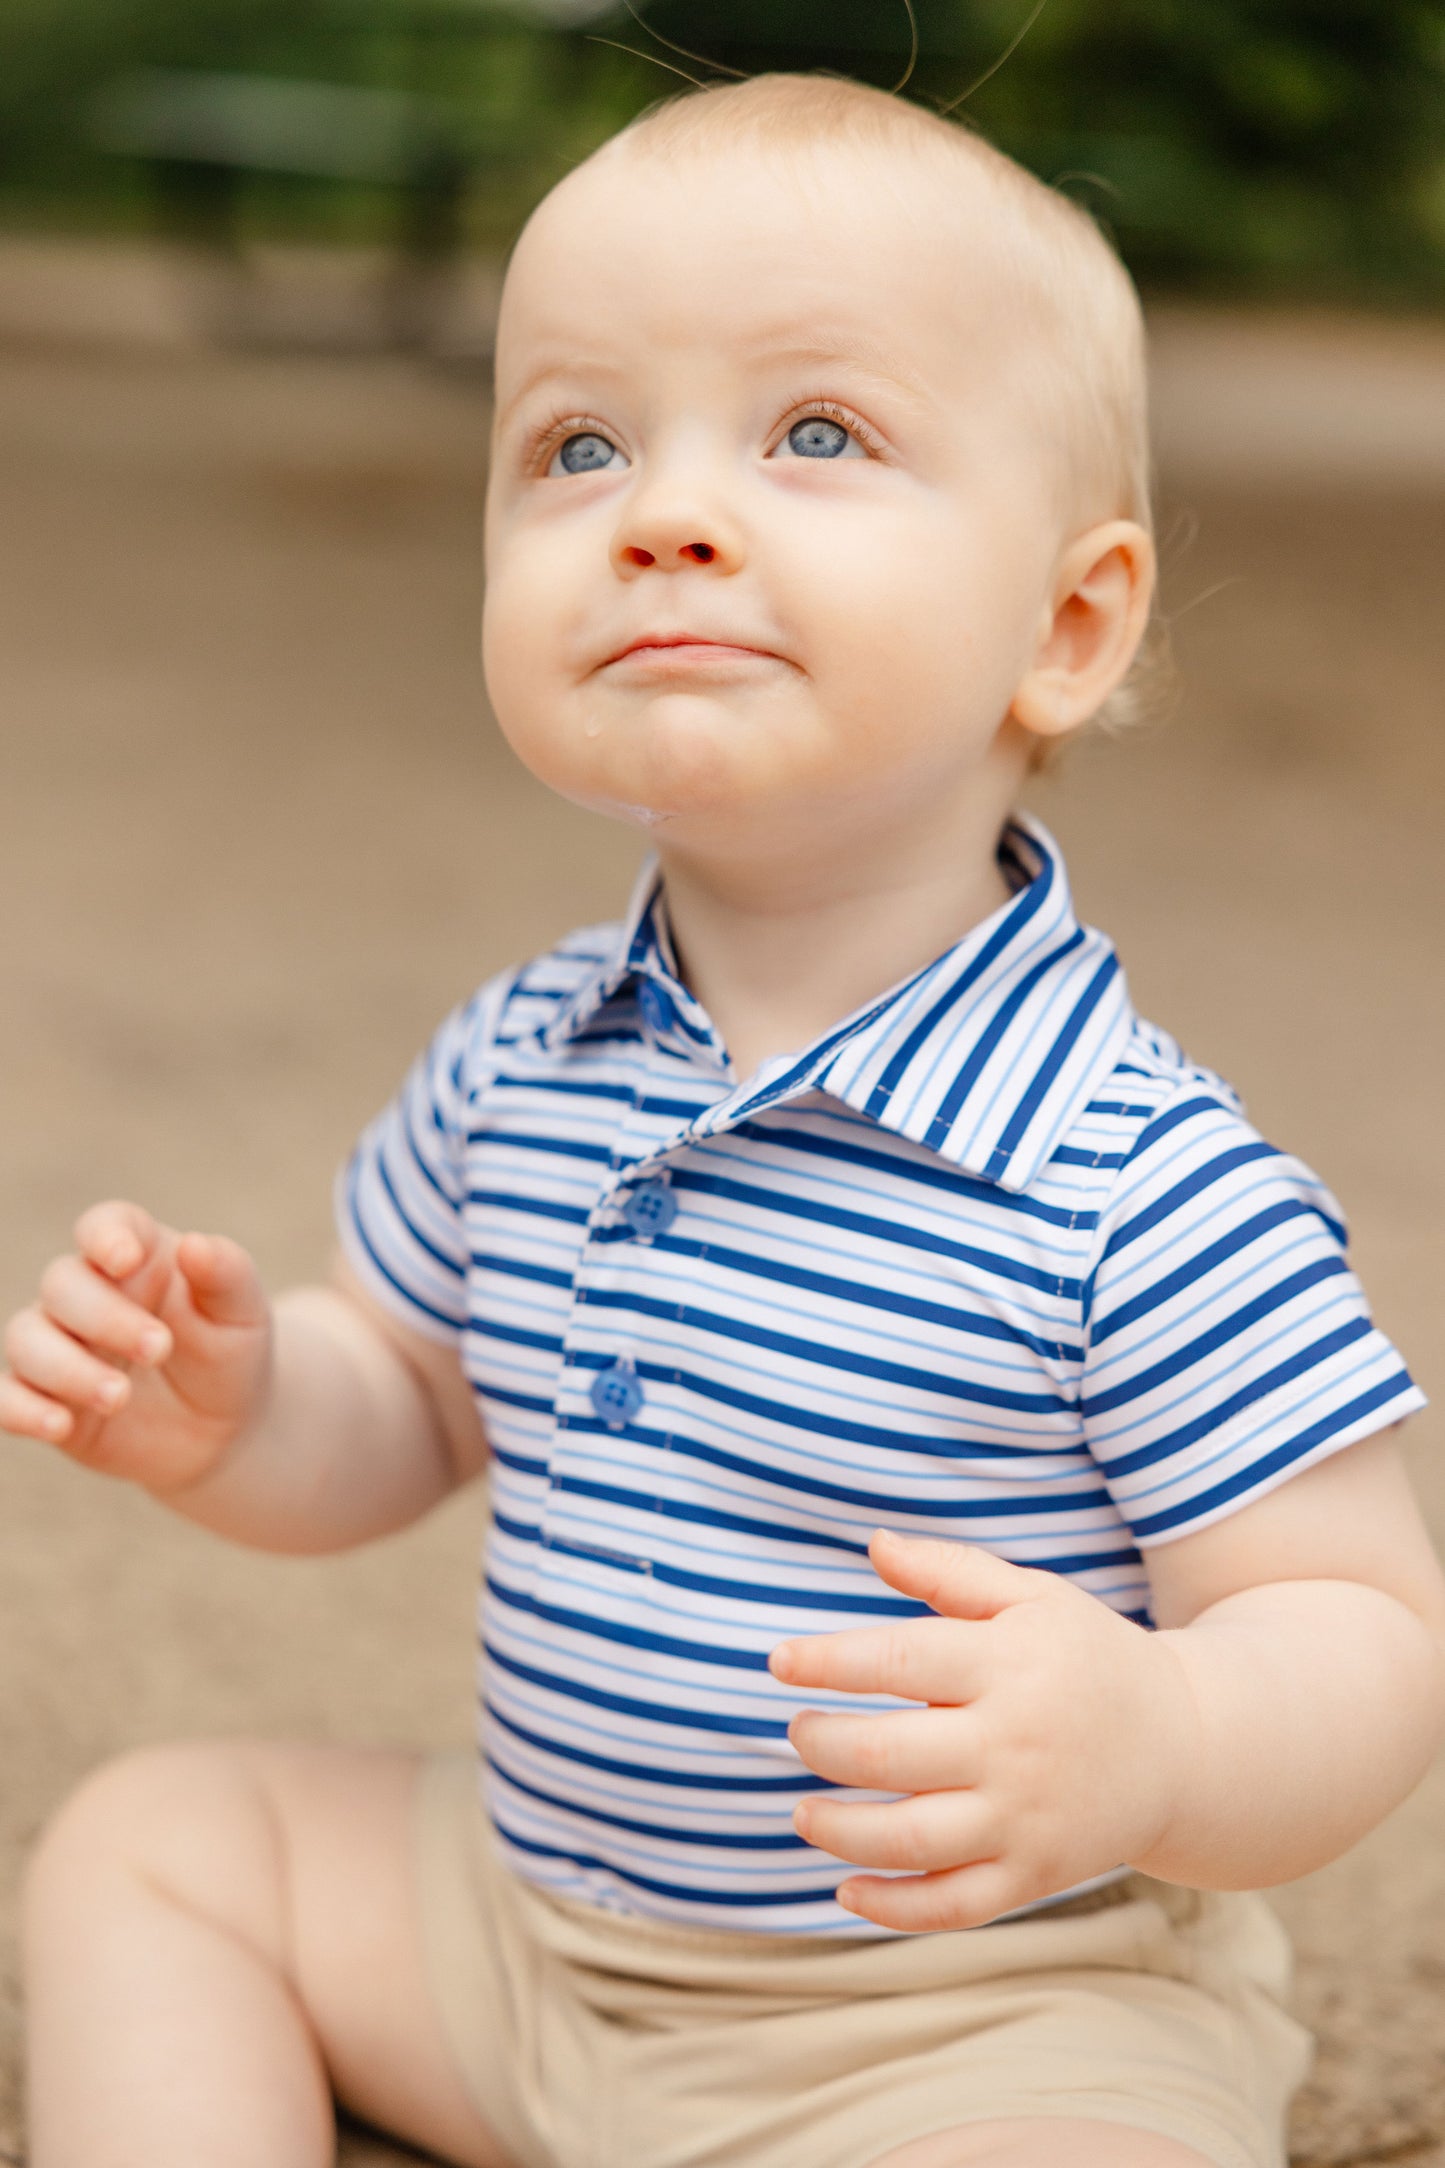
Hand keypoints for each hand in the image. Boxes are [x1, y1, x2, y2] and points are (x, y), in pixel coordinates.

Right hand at [0, 1201, 271, 1493]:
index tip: (126, 1260)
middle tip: (160, 1348)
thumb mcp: (243, 1312)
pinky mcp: (43, 1398)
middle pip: (63, 1284)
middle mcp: (88, 1293)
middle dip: (105, 1317)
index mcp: (137, 1256)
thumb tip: (195, 1246)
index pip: (104, 1226)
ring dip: (67, 1368)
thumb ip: (225, 1274)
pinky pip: (6, 1397)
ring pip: (26, 1339)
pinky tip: (58, 1425)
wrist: (222, 1425)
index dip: (106, 1237)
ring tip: (119, 1398)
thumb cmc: (230, 1351)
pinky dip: (19, 1408)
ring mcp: (60, 1345)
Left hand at [769, 1529, 1198, 1929]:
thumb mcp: (1035, 1596)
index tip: (779, 1662)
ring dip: (839, 1830)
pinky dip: (892, 1907)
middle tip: (797, 1733)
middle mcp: (1014, 1744)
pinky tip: (846, 1886)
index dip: (828, 1661)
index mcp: (1009, 1664)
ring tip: (802, 1811)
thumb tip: (873, 1543)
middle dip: (823, 1746)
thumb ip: (952, 1570)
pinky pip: (952, 1904)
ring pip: (911, 1839)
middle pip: (890, 1754)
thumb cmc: (1088, 1658)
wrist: (1187, 1746)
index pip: (899, 1660)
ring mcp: (1025, 1818)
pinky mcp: (1034, 1875)